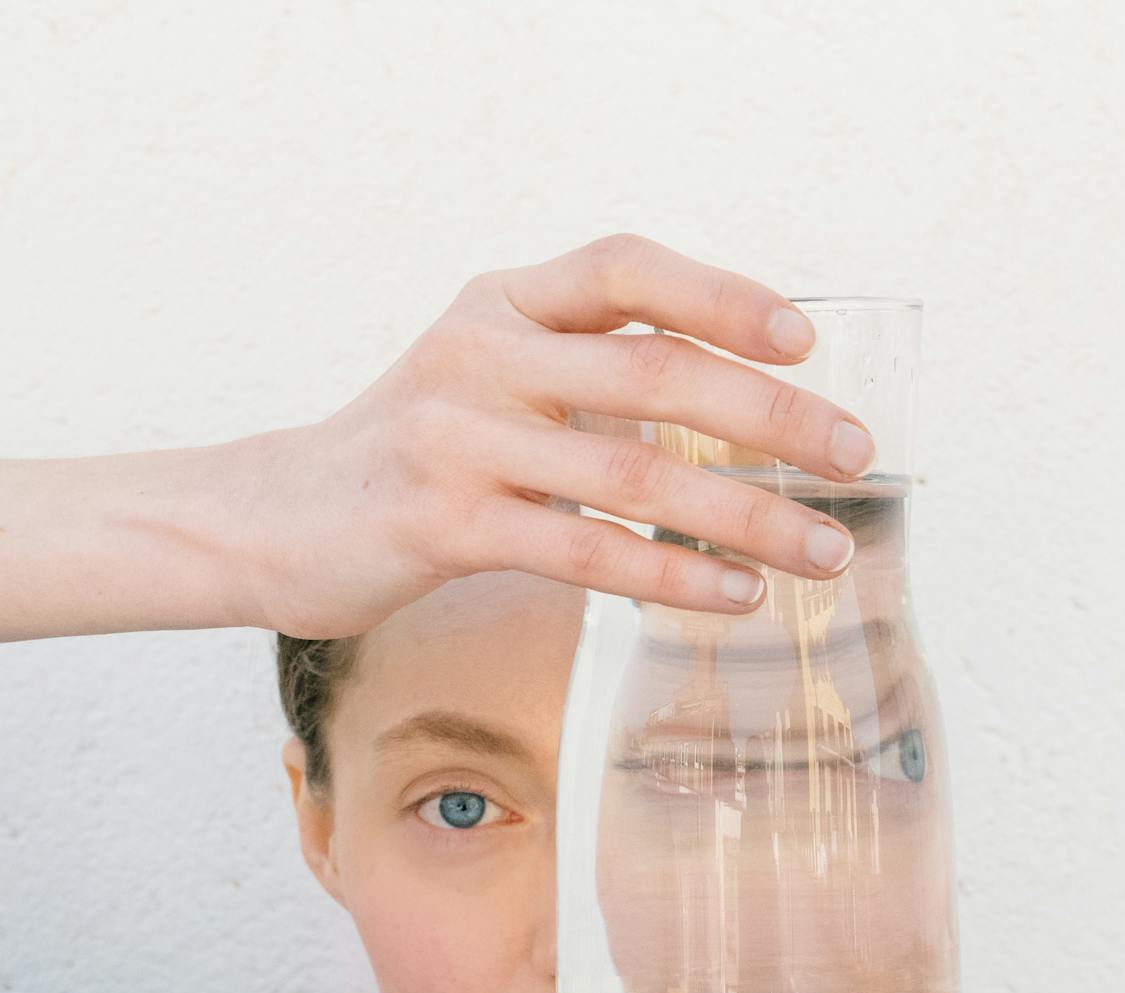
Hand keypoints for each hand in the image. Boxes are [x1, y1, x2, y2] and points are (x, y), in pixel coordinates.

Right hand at [236, 231, 875, 638]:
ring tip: (824, 550)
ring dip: (748, 516)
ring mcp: (458, 438)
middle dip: (771, 417)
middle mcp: (481, 353)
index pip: (624, 266)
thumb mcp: (488, 376)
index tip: (802, 339)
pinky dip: (673, 574)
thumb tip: (737, 401)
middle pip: (655, 370)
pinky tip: (735, 594)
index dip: (720, 293)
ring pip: (635, 472)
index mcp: (502, 302)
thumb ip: (585, 369)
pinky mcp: (442, 525)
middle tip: (852, 455)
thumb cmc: (412, 455)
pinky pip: (586, 550)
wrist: (272, 521)